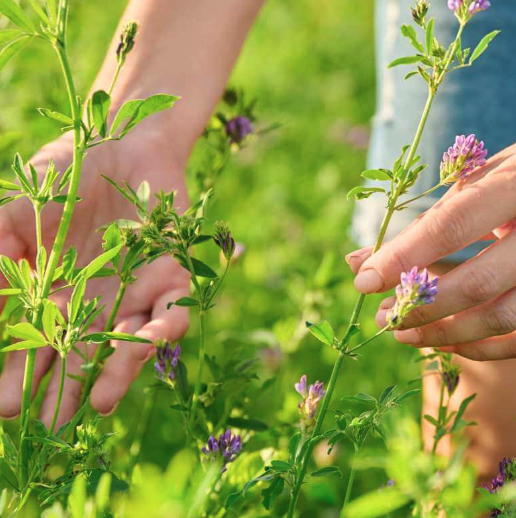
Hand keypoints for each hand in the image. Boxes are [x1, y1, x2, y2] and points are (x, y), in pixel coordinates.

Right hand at [0, 129, 189, 424]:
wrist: (121, 143)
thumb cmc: (67, 178)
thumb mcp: (19, 215)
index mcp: (58, 296)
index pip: (35, 345)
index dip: (20, 376)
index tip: (6, 406)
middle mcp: (97, 304)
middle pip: (79, 356)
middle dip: (64, 391)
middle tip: (50, 425)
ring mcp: (135, 293)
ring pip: (127, 342)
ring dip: (114, 372)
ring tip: (97, 403)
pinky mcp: (171, 276)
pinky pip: (171, 308)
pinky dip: (162, 326)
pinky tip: (148, 343)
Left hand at [347, 126, 515, 360]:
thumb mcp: (483, 176)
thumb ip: (428, 220)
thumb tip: (361, 262)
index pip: (453, 226)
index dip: (404, 258)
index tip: (364, 281)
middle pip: (479, 284)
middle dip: (420, 307)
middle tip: (383, 317)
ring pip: (502, 320)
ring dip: (444, 335)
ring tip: (405, 334)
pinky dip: (484, 349)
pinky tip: (450, 344)